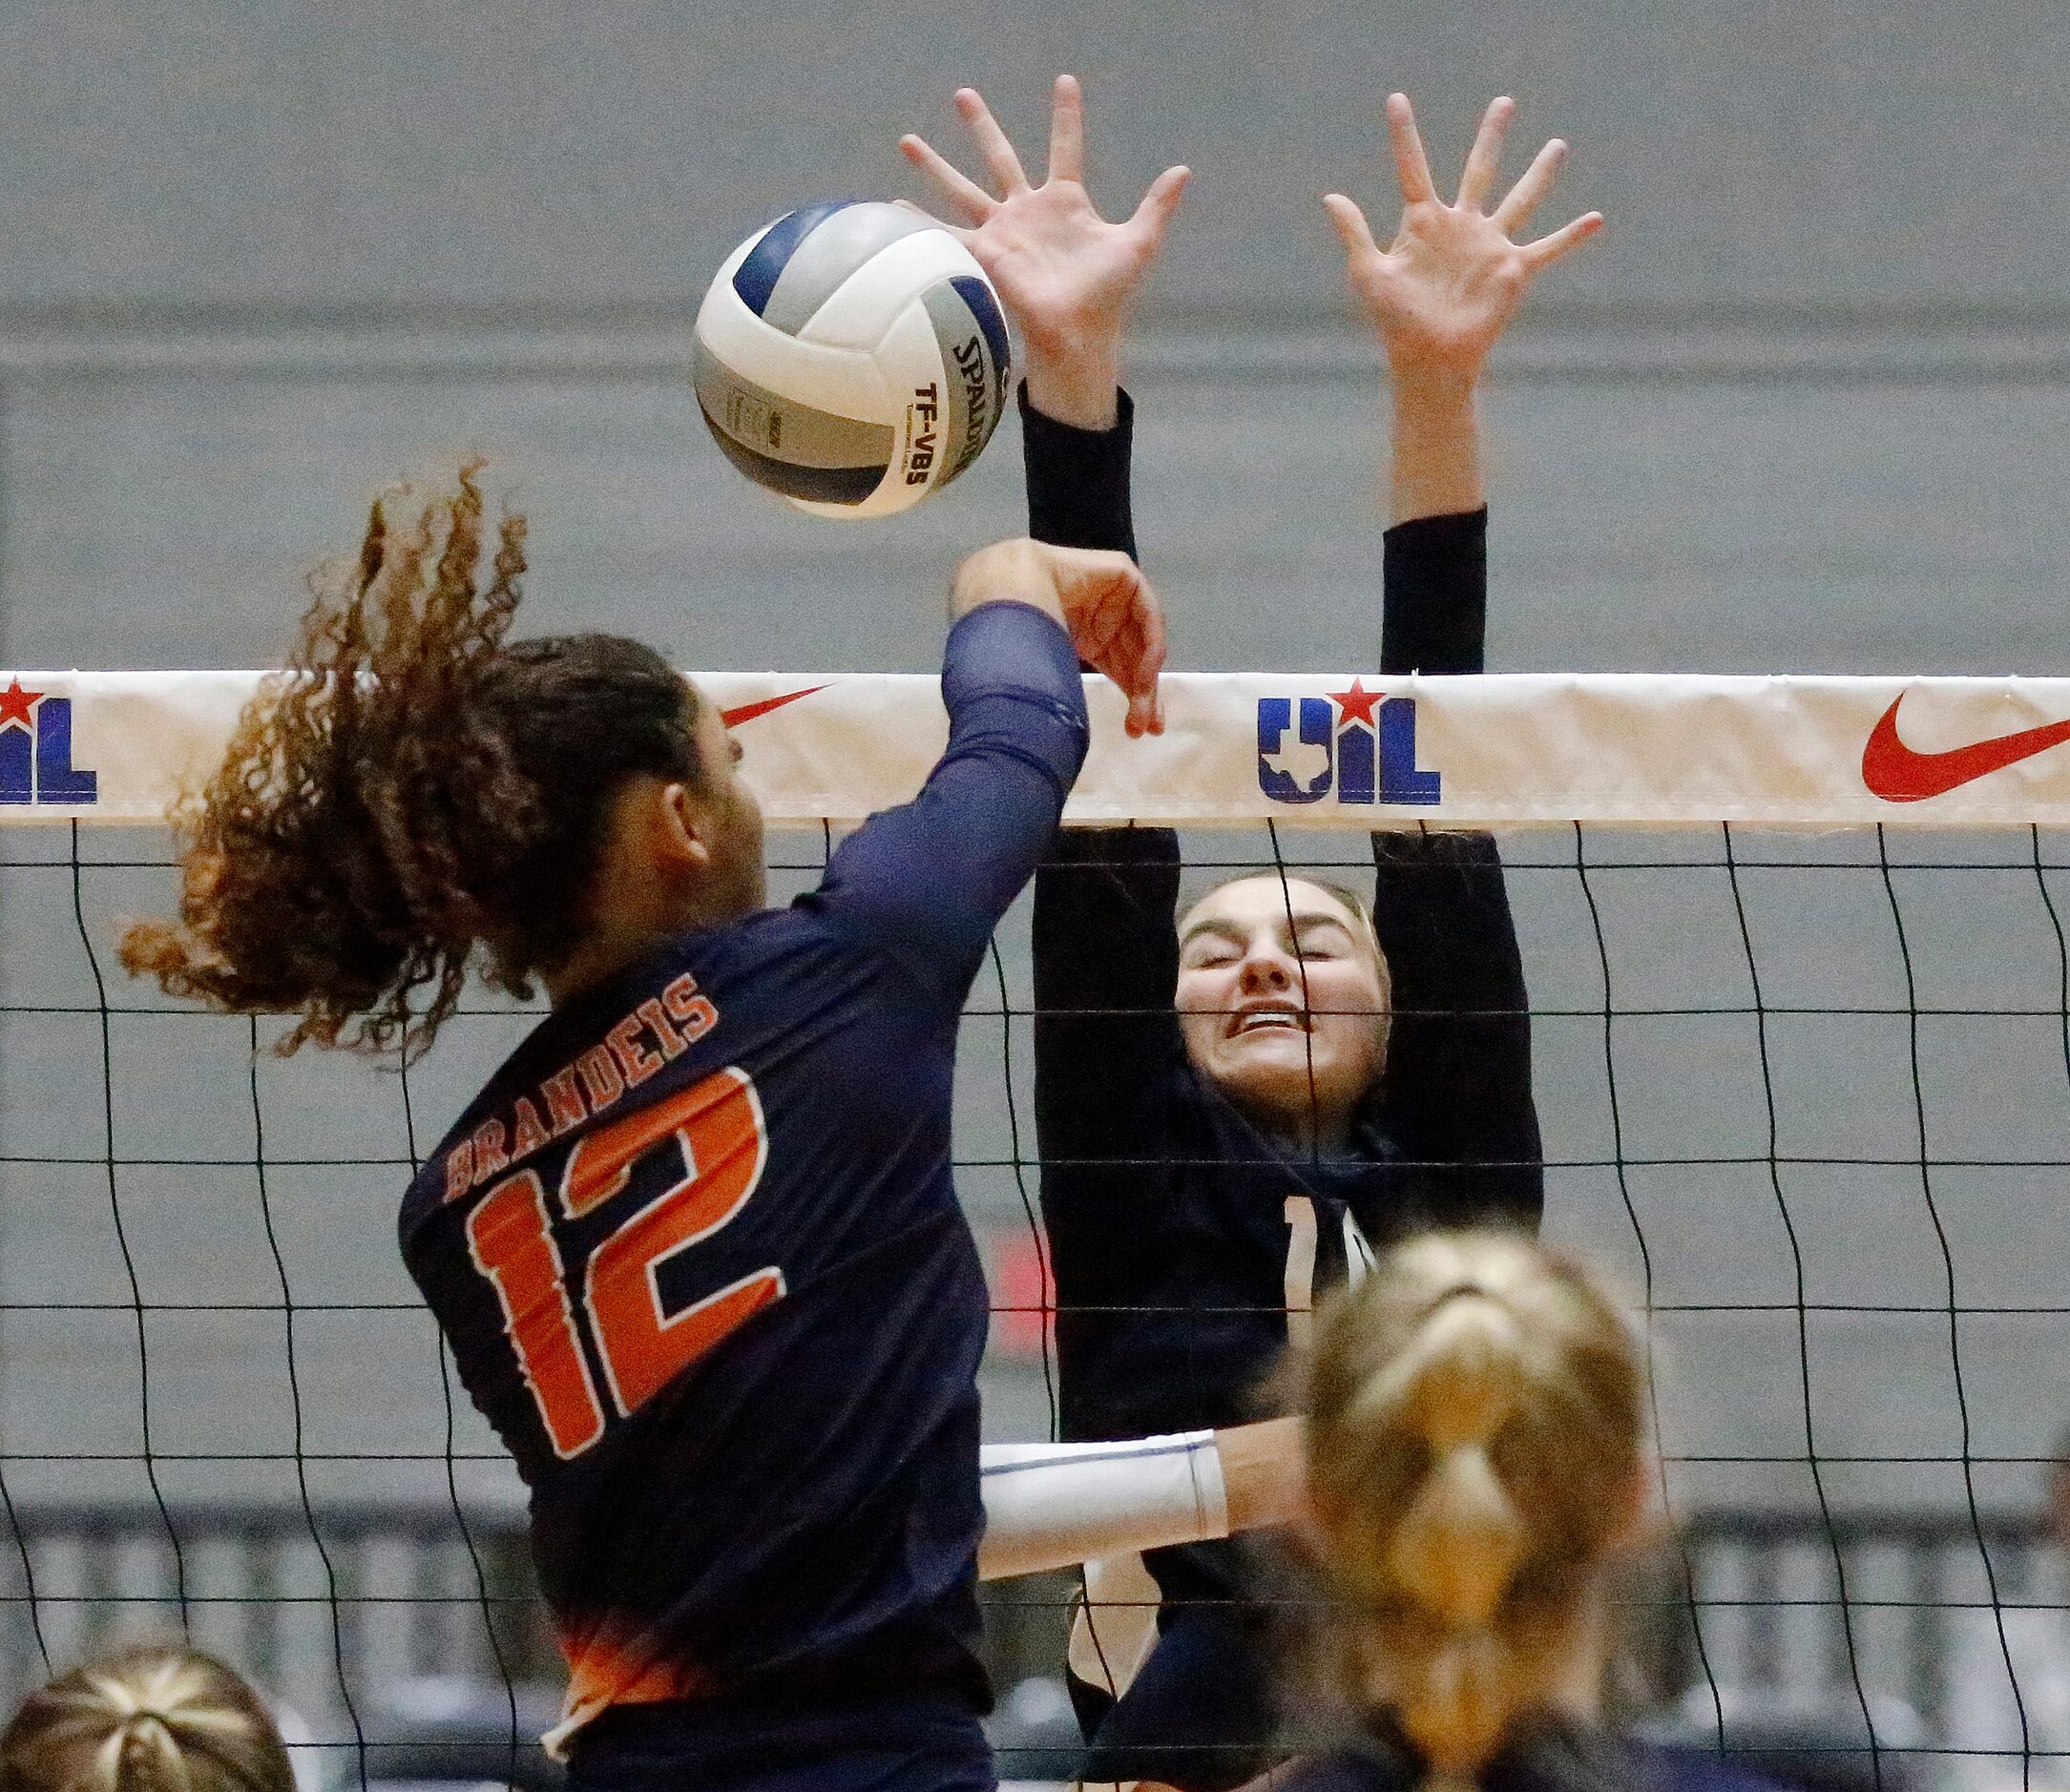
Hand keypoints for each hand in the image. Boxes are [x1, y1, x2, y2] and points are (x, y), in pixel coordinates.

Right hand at [901, 76, 1189, 429]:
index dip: (1066, 116)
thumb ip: (1156, 205)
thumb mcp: (1137, 243)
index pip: (1065, 147)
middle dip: (982, 126)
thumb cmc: (1107, 294)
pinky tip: (891, 207)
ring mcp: (1002, 231)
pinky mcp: (985, 253)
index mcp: (1065, 203)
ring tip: (906, 139)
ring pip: (963, 188)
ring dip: (935, 165)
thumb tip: (1183, 169)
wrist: (1078, 333)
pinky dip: (918, 223)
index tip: (1064, 81)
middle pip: (1000, 157)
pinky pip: (946, 234)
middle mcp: (1028, 212)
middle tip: (962, 93)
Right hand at [951, 538, 1166, 736]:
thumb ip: (1071, 693)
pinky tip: (1144, 672)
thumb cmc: (1017, 636)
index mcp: (1089, 636)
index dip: (1133, 698)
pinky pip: (1147, 613)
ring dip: (1146, 676)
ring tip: (1143, 707)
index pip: (1120, 668)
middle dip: (1144, 694)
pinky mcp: (1123, 576)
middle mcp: (1105, 618)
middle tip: (1149, 727)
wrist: (1008, 594)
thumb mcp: (1056, 674)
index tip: (1140, 730)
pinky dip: (1151, 643)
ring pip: (1144, 640)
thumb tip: (1072, 738)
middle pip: (1135, 658)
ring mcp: (1115, 597)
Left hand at [1324, 94, 1601, 387]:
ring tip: (1557, 145)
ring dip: (1540, 173)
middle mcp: (1460, 227)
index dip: (1404, 135)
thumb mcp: (1369, 274)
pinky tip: (1596, 218)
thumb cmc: (1396, 321)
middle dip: (1491, 136)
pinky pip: (1548, 248)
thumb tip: (1330, 196)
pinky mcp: (1512, 270)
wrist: (1427, 357)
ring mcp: (1489, 246)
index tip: (1396, 99)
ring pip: (1521, 198)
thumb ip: (1354, 233)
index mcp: (1423, 223)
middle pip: (1479, 169)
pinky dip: (1571, 236)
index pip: (1413, 168)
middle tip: (1504, 102)